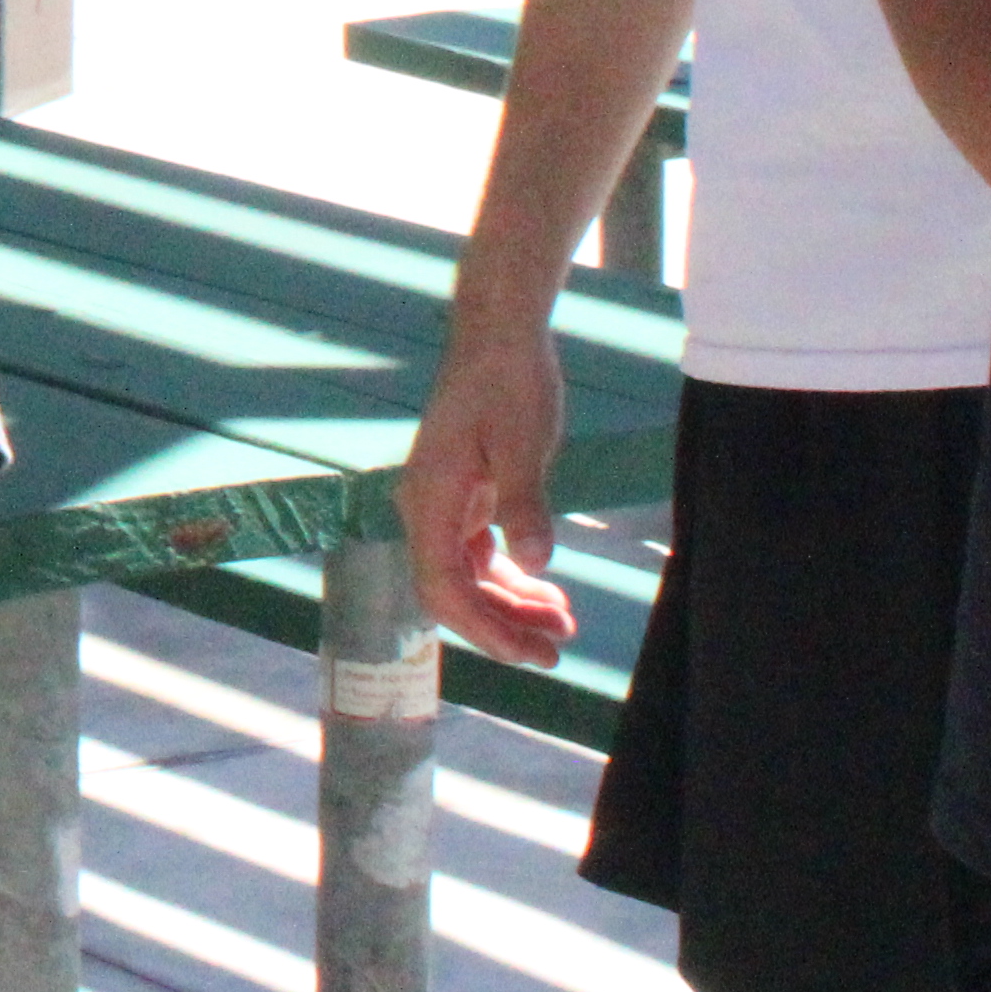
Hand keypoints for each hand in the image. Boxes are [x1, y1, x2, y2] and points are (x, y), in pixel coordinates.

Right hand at [400, 316, 573, 666]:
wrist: (498, 339)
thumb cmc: (507, 384)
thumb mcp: (520, 443)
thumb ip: (524, 504)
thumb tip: (535, 562)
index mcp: (430, 499)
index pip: (443, 585)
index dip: (482, 627)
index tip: (528, 653)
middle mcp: (426, 508)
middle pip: (453, 590)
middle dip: (502, 626)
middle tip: (557, 652)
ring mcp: (444, 504)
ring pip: (468, 576)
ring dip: (511, 606)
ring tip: (564, 627)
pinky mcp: (465, 497)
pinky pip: (479, 554)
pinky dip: (511, 579)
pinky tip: (548, 592)